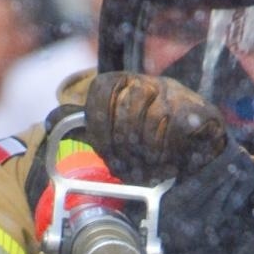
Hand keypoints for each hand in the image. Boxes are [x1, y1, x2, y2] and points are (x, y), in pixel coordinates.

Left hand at [83, 71, 228, 183]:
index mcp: (127, 83)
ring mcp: (175, 94)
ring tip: (147, 170)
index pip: (102, 89)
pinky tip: (167, 164)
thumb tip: (53, 120)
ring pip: (151, 122)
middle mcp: (150, 82)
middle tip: (126, 170)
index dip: (98, 122)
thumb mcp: (118, 132)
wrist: (199, 153)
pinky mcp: (197, 110)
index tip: (102, 150)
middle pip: (126, 108)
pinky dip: (168, 154)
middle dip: (123, 148)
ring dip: (147, 154)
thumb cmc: (152, 143)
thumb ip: (90, 126)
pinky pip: (175, 131)